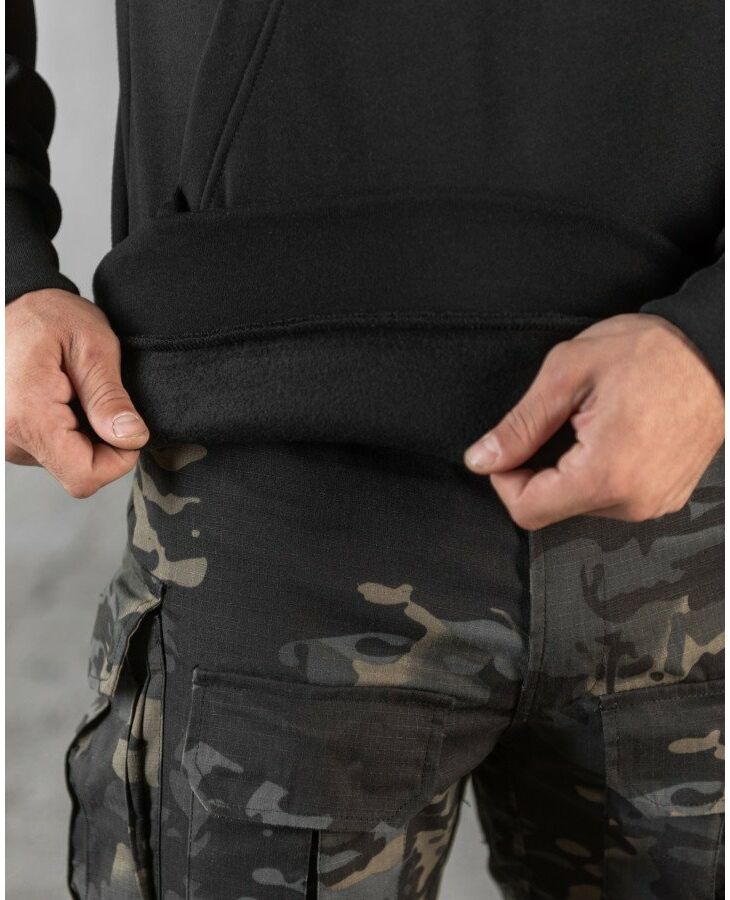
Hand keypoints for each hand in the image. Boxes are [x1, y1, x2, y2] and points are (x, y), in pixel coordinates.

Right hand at [6, 289, 148, 497]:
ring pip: (67, 462)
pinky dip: (67, 429)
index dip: (118, 459)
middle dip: (101, 442)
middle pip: (78, 472)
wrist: (14, 302)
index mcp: (29, 418)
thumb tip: (131, 438)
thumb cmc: (50, 316)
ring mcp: (7, 441)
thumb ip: (110, 397)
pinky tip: (63, 397)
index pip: (85, 477)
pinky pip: (52, 450)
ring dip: (84, 434)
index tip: (125, 426)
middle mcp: (10, 438)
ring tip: (75, 390)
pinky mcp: (11, 438)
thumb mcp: (92, 346)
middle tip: (96, 395)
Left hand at [464, 313, 723, 529]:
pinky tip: (617, 435)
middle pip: (552, 508)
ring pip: (580, 504)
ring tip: (598, 422)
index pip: (526, 510)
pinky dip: (600, 472)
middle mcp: (633, 502)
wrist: (718, 350)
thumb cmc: (650, 353)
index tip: (515, 443)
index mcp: (605, 475)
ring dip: (572, 469)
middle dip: (541, 469)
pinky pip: (612, 498)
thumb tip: (481, 460)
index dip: (506, 478)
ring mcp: (654, 504)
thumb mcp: (568, 373)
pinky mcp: (665, 498)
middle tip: (564, 420)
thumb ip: (520, 424)